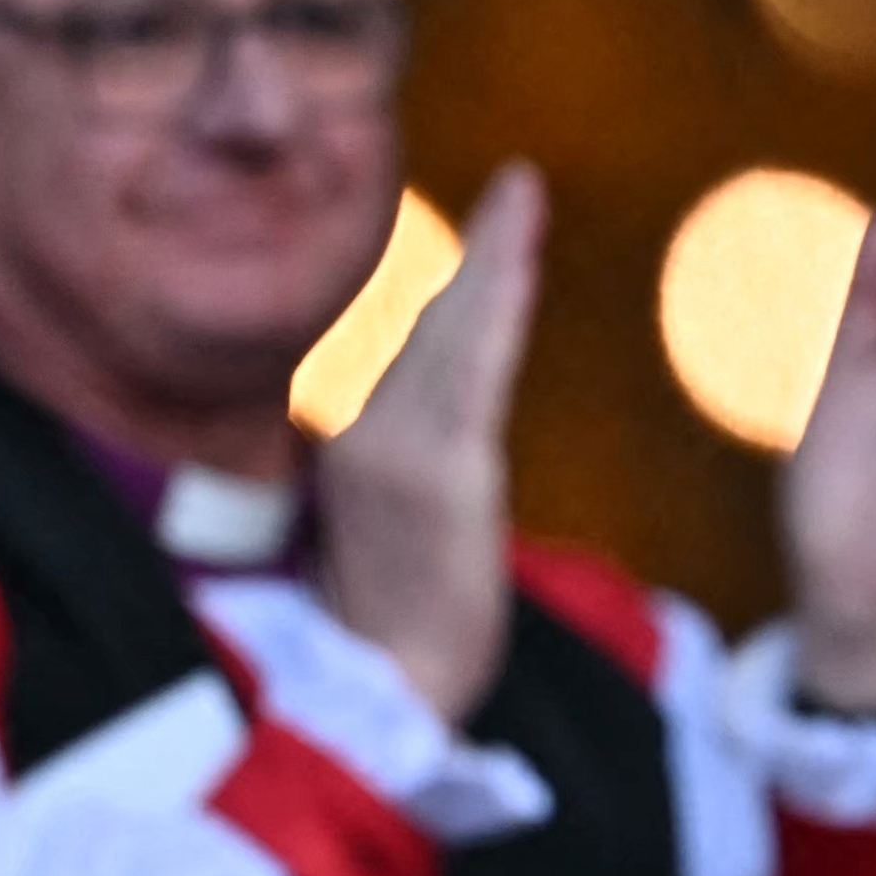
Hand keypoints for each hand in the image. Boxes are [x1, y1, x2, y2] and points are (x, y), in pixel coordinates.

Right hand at [317, 162, 542, 726]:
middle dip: (477, 248)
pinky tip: (520, 261)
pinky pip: (476, 372)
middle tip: (520, 185)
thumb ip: (410, 458)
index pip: (402, 339)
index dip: (448, 278)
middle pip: (426, 319)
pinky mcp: (440, 472)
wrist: (386, 690)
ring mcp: (396, 448)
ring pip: (449, 331)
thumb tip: (439, 413)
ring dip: (492, 258)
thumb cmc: (397, 618)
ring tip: (525, 197)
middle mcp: (362, 428)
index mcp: (350, 437)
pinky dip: (496, 307)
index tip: (491, 223)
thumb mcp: (391, 522)